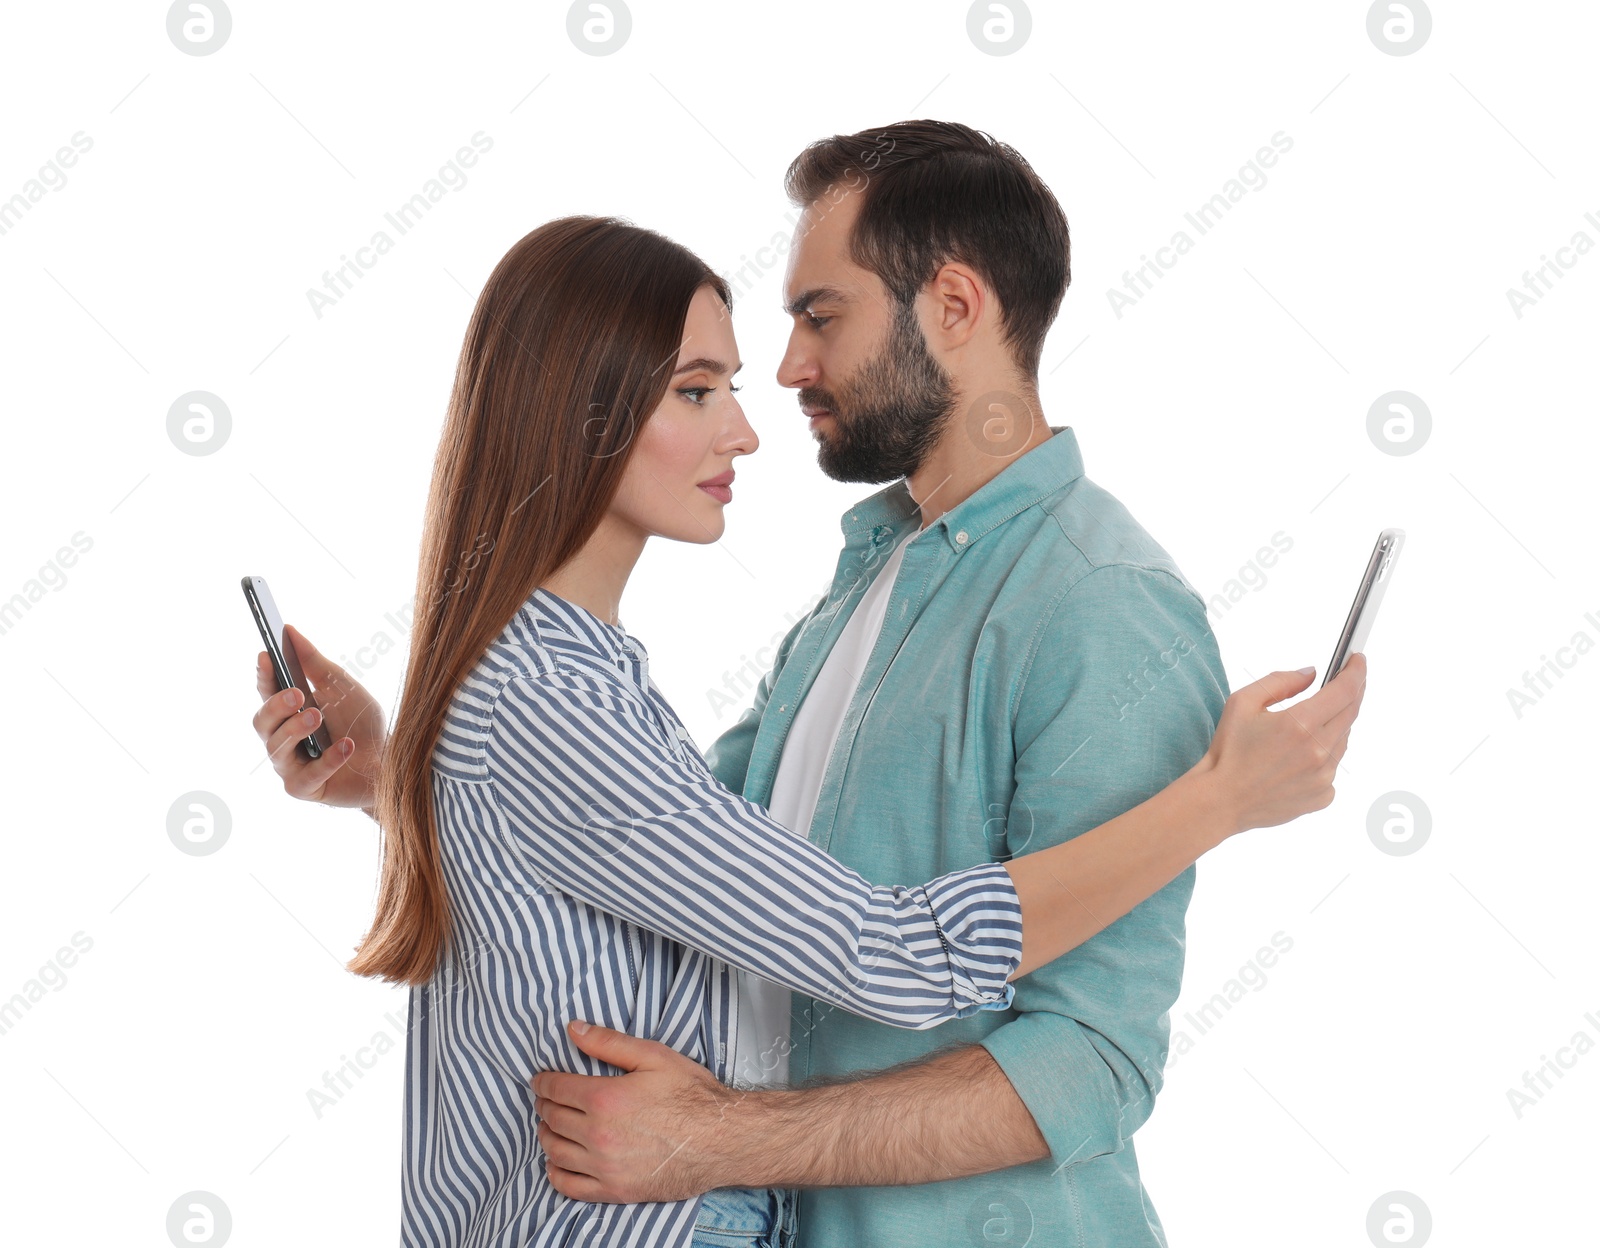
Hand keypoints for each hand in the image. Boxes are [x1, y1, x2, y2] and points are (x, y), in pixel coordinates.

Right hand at [252, 623, 384, 813]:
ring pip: (277, 749)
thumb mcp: (342, 687)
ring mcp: (291, 767)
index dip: (263, 676)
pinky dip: (328, 760)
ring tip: (318, 716)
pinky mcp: (305, 789)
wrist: (391, 761)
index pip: (266, 693)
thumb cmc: (361, 723)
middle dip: (276, 706)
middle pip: (262, 723)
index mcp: (288, 713)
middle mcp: (283, 740)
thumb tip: (289, 630)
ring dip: (297, 729)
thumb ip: (315, 662)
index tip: (266, 656)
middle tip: (297, 694)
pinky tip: (346, 746)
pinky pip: (306, 776)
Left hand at [531, 1019, 734, 1202]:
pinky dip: (555, 1173)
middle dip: (544, 1105)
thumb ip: (609, 1042)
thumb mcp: (653, 1056)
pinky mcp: (615, 1191)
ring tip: (550, 1126)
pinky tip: (557, 1162)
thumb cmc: (691, 1095)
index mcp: (604, 1099)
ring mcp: (604, 1167)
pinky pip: (569, 1186)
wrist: (721, 1139)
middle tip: (546, 1099)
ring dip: (546, 1136)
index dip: (543, 1082)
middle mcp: (598, 1135)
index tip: (540, 1080)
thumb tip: (573, 1029)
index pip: (556, 1089)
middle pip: (553, 1119)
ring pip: (556, 1152)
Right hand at [1192, 652, 1367, 834]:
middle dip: (1352, 692)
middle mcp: (1319, 751)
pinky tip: (1297, 759)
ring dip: (1334, 726)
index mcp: (1300, 724)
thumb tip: (1311, 673)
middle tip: (1345, 681)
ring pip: (1343, 740)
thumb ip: (1280, 681)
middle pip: (1351, 712)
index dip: (1356, 671)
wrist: (1221, 800)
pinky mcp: (1324, 796)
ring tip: (1306, 727)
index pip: (1345, 690)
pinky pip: (1333, 767)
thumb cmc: (1228, 750)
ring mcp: (1324, 776)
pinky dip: (1323, 756)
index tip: (1358, 660)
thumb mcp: (1242, 702)